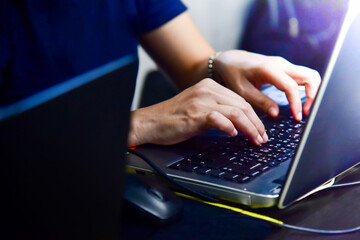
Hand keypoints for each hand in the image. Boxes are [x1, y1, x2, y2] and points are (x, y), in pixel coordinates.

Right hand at [128, 79, 267, 145]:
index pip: (240, 100)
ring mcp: (201, 101)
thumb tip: (239, 124)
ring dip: (249, 128)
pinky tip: (233, 135)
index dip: (254, 117)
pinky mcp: (195, 113)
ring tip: (255, 140)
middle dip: (256, 124)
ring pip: (236, 111)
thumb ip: (218, 110)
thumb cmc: (173, 118)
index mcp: (210, 86)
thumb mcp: (199, 108)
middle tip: (262, 138)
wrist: (151, 122)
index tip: (260, 130)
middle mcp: (207, 90)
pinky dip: (229, 127)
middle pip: (242, 105)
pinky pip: (219, 119)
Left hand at [213, 50, 320, 120]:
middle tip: (305, 112)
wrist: (230, 60)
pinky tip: (299, 101)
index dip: (297, 103)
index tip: (297, 117)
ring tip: (304, 108)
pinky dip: (306, 88)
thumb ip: (260, 101)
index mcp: (269, 69)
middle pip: (310, 76)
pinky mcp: (285, 68)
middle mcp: (280, 64)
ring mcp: (284, 64)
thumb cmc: (234, 74)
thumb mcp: (242, 91)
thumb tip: (276, 113)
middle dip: (313, 96)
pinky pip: (302, 76)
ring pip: (309, 75)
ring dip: (312, 92)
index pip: (291, 86)